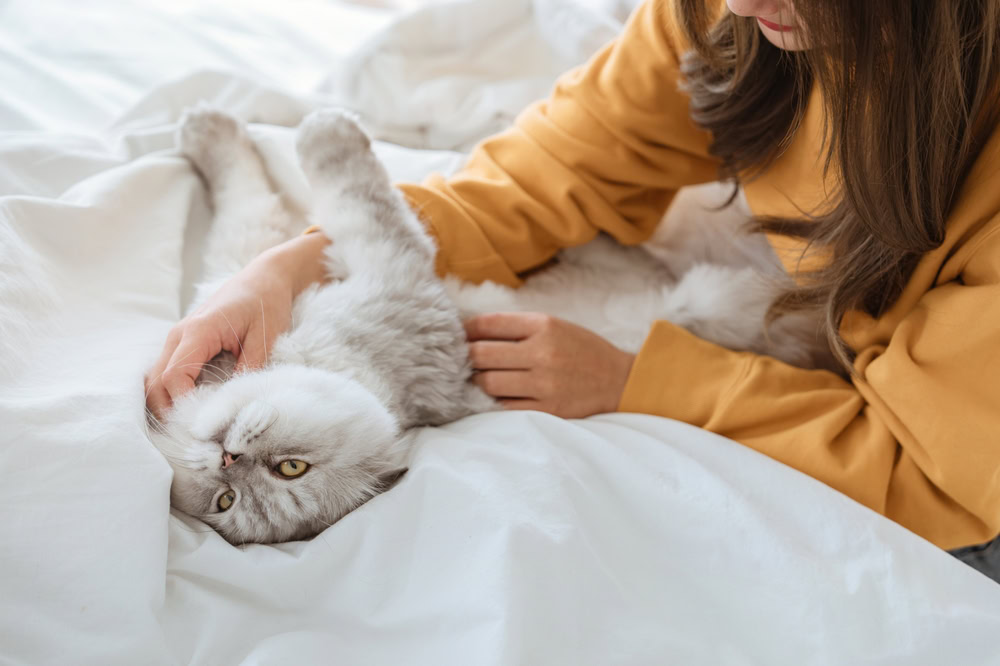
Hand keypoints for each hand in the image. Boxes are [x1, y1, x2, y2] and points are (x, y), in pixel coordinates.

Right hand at [145, 232, 328, 418]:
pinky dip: (171, 393)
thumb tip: (236, 404)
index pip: (175, 378)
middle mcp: (179, 335)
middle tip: (193, 438)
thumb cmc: (267, 303)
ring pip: (156, 380)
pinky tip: (190, 410)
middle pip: (156, 383)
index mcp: (198, 332)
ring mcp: (178, 338)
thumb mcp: (266, 337)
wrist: (265, 277)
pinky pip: (167, 372)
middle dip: (169, 413)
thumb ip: (249, 369)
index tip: (204, 425)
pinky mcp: (184, 343)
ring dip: (167, 405)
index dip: (183, 406)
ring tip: (191, 429)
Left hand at [466, 312, 635, 417]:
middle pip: (481, 355)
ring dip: (478, 381)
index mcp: (543, 325)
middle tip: (463, 360)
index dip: (466, 330)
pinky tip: (496, 396)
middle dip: (466, 357)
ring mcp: (544, 384)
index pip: (488, 324)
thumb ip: (516, 327)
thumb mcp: (554, 325)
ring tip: (479, 378)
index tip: (459, 335)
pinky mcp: (547, 410)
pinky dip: (494, 401)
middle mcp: (543, 353)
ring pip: (488, 383)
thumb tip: (470, 331)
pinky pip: (504, 407)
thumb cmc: (581, 350)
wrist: (618, 380)